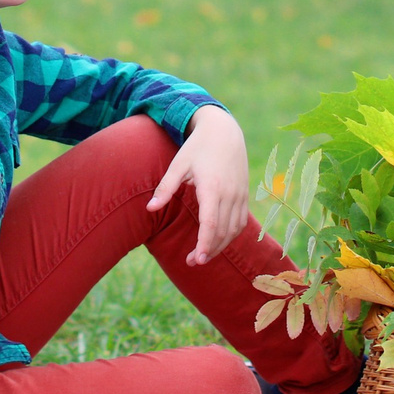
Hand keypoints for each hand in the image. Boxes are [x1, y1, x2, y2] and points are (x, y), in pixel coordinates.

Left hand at [149, 105, 249, 265]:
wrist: (224, 131)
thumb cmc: (197, 147)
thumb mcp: (179, 164)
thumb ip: (165, 188)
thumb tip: (149, 209)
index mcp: (212, 188)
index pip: (211, 224)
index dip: (204, 244)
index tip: (196, 260)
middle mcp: (230, 194)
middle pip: (222, 232)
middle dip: (208, 251)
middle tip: (191, 262)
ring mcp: (240, 195)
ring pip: (234, 230)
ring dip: (220, 246)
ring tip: (203, 256)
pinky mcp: (244, 195)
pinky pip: (240, 222)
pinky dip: (230, 235)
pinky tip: (217, 241)